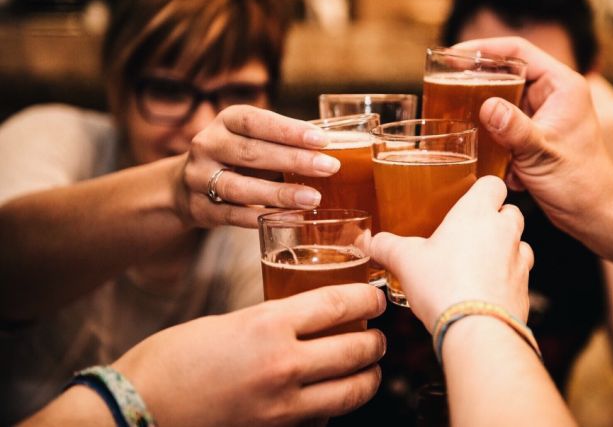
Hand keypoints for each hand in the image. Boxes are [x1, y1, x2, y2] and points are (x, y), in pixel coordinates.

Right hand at [113, 284, 385, 425]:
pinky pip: (323, 420)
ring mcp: (282, 406)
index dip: (366, 298)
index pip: (338, 304)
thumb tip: (307, 321)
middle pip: (356, 350)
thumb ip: (271, 321)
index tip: (375, 297)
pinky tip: (330, 399)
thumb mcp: (227, 322)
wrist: (134, 410)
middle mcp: (283, 365)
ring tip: (368, 369)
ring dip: (368, 378)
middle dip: (376, 341)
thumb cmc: (171, 360)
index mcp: (268, 325)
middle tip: (377, 336)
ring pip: (352, 392)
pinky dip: (334, 409)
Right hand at [174, 105, 341, 227]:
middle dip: (294, 160)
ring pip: (240, 187)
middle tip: (330, 168)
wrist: (186, 186)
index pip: (257, 121)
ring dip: (279, 194)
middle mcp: (208, 145)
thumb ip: (287, 141)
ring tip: (313, 198)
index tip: (322, 140)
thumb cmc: (237, 158)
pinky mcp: (199, 208)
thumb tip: (342, 143)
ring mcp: (199, 178)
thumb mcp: (254, 139)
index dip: (289, 130)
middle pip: (251, 153)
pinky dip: (261, 217)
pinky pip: (233, 215)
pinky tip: (289, 219)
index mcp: (227, 121)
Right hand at [369, 176, 532, 328]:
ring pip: (520, 243)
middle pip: (511, 211)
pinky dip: (507, 279)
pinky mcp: (524, 288)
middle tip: (470, 234)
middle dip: (496, 219)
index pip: (493, 184)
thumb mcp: (405, 261)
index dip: (483, 189)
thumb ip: (387, 246)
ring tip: (479, 264)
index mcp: (477, 213)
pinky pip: (520, 276)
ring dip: (505, 249)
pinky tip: (486, 291)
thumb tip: (371, 242)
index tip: (471, 198)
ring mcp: (518, 260)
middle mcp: (504, 231)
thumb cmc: (442, 285)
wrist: (476, 329)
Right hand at [454, 37, 612, 232]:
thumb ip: (514, 128)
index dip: (484, 49)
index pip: (519, 51)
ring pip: (502, 101)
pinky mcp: (534, 135)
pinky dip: (493, 138)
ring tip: (457, 120)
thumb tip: (486, 106)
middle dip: (477, 82)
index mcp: (561, 85)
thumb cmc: (579, 182)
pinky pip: (505, 125)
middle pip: (506, 74)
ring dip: (483, 114)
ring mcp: (543, 115)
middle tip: (445, 86)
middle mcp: (552, 94)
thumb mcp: (542, 152)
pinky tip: (487, 157)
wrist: (593, 214)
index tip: (454, 55)